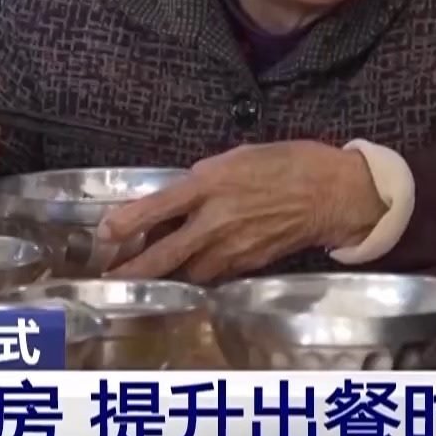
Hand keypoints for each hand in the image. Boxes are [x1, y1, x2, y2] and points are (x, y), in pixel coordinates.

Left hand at [98, 141, 385, 282]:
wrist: (330, 193)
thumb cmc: (286, 163)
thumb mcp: (236, 157)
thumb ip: (203, 180)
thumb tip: (178, 198)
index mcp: (210, 184)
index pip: (157, 206)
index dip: (127, 222)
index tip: (105, 232)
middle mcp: (216, 219)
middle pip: (165, 254)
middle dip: (135, 269)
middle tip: (111, 278)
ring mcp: (233, 246)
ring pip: (188, 270)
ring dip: (169, 272)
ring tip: (151, 270)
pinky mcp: (249, 263)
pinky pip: (215, 273)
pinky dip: (201, 271)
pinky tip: (195, 266)